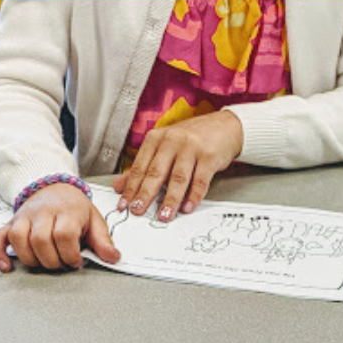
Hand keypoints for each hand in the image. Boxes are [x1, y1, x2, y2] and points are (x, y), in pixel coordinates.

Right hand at [0, 183, 120, 271]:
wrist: (54, 187)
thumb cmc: (74, 208)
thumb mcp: (94, 220)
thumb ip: (103, 241)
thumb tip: (114, 258)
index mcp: (66, 212)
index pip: (64, 235)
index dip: (70, 254)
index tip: (76, 261)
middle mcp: (42, 213)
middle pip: (40, 240)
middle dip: (52, 260)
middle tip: (61, 263)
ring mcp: (24, 218)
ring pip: (19, 239)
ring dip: (31, 259)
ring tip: (43, 263)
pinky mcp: (11, 223)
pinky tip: (7, 267)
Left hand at [113, 110, 243, 221]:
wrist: (223, 127)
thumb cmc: (191, 139)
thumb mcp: (163, 147)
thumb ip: (142, 167)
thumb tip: (119, 186)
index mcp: (156, 139)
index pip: (140, 166)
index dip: (131, 187)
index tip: (124, 204)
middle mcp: (172, 141)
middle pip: (156, 172)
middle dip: (146, 194)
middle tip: (138, 211)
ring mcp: (191, 148)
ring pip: (178, 177)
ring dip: (170, 199)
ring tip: (164, 216)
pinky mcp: (209, 156)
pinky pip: (200, 180)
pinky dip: (194, 196)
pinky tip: (187, 207)